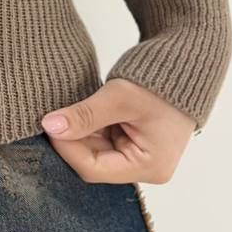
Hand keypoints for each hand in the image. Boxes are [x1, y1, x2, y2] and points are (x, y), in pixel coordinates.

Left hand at [40, 78, 196, 183]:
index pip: (93, 169)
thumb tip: (50, 126)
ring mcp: (139, 154)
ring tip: (64, 110)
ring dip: (78, 131)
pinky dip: (87, 125)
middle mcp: (145, 167)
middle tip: (51, 115)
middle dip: (70, 139)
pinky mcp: (133, 141)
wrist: (184, 62)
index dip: (66, 147)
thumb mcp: (119, 97)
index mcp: (150, 166)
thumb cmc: (160, 81)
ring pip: (94, 150)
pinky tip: (76, 111)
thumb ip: (84, 115)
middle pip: (93, 162)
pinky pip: (101, 139)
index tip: (48, 123)